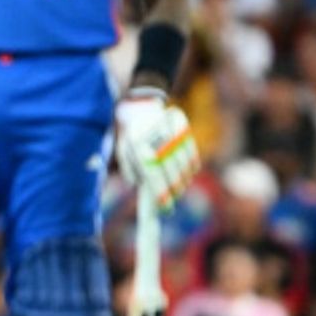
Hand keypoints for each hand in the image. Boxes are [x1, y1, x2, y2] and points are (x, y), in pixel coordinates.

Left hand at [115, 87, 199, 210]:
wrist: (143, 107)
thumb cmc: (133, 136)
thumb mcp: (124, 151)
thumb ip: (130, 170)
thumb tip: (141, 186)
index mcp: (137, 144)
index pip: (154, 174)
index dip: (161, 193)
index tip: (166, 207)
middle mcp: (156, 138)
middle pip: (171, 172)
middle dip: (172, 190)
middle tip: (172, 199)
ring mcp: (172, 132)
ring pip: (183, 165)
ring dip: (182, 180)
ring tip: (178, 188)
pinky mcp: (183, 128)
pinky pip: (192, 155)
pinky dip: (190, 167)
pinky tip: (186, 174)